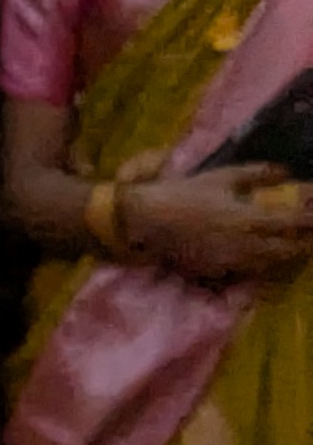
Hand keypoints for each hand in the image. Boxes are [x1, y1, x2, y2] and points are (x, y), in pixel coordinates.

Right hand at [121, 162, 312, 285]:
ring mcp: (229, 262)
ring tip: (297, 249)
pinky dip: (261, 265)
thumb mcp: (224, 176)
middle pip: (285, 250)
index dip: (311, 221)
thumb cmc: (186, 193)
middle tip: (312, 239)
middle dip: (305, 245)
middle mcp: (243, 245)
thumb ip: (258, 174)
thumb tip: (285, 173)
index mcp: (249, 219)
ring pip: (268, 264)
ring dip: (285, 257)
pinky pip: (247, 271)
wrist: (148, 222)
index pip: (291, 223)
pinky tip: (265, 259)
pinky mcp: (214, 272)